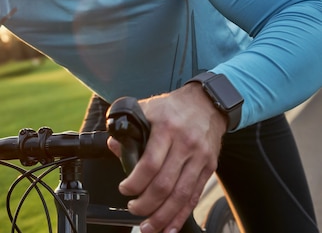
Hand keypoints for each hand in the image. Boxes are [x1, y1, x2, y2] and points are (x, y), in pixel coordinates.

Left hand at [107, 84, 227, 232]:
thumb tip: (114, 145)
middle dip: (147, 204)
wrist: (207, 103)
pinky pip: (194, 196)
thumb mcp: (147, 109)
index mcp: (166, 129)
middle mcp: (185, 144)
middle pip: (165, 184)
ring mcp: (199, 158)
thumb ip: (128, 127)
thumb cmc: (172, 107)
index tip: (125, 190)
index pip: (150, 163)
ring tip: (149, 226)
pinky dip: (181, 215)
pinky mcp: (209, 168)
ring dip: (163, 216)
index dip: (135, 182)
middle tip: (133, 209)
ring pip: (181, 195)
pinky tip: (170, 226)